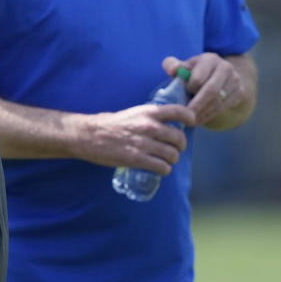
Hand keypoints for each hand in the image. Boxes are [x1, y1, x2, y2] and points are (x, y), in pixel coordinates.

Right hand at [71, 103, 196, 174]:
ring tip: (167, 160)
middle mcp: (149, 126)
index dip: (190, 117)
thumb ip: (149, 118)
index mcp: (148, 112)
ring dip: (172, 159)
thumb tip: (166, 124)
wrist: (89, 135)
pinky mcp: (137, 159)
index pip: (179, 111)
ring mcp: (144, 143)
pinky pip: (162, 167)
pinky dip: (164, 170)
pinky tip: (160, 168)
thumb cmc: (110, 123)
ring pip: (172, 155)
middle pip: (179, 138)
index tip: (191, 123)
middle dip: (180, 146)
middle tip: (176, 148)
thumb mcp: (133, 113)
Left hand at [162, 53, 243, 126]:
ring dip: (203, 114)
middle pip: (211, 91)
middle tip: (185, 117)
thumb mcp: (185, 66)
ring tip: (190, 121)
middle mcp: (225, 67)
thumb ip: (173, 65)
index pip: (198, 78)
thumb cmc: (196, 72)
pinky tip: (199, 120)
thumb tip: (172, 70)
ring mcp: (235, 80)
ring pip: (218, 101)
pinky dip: (210, 115)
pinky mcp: (240, 92)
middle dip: (197, 106)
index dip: (189, 90)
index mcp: (209, 59)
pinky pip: (223, 107)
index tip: (181, 97)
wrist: (222, 75)